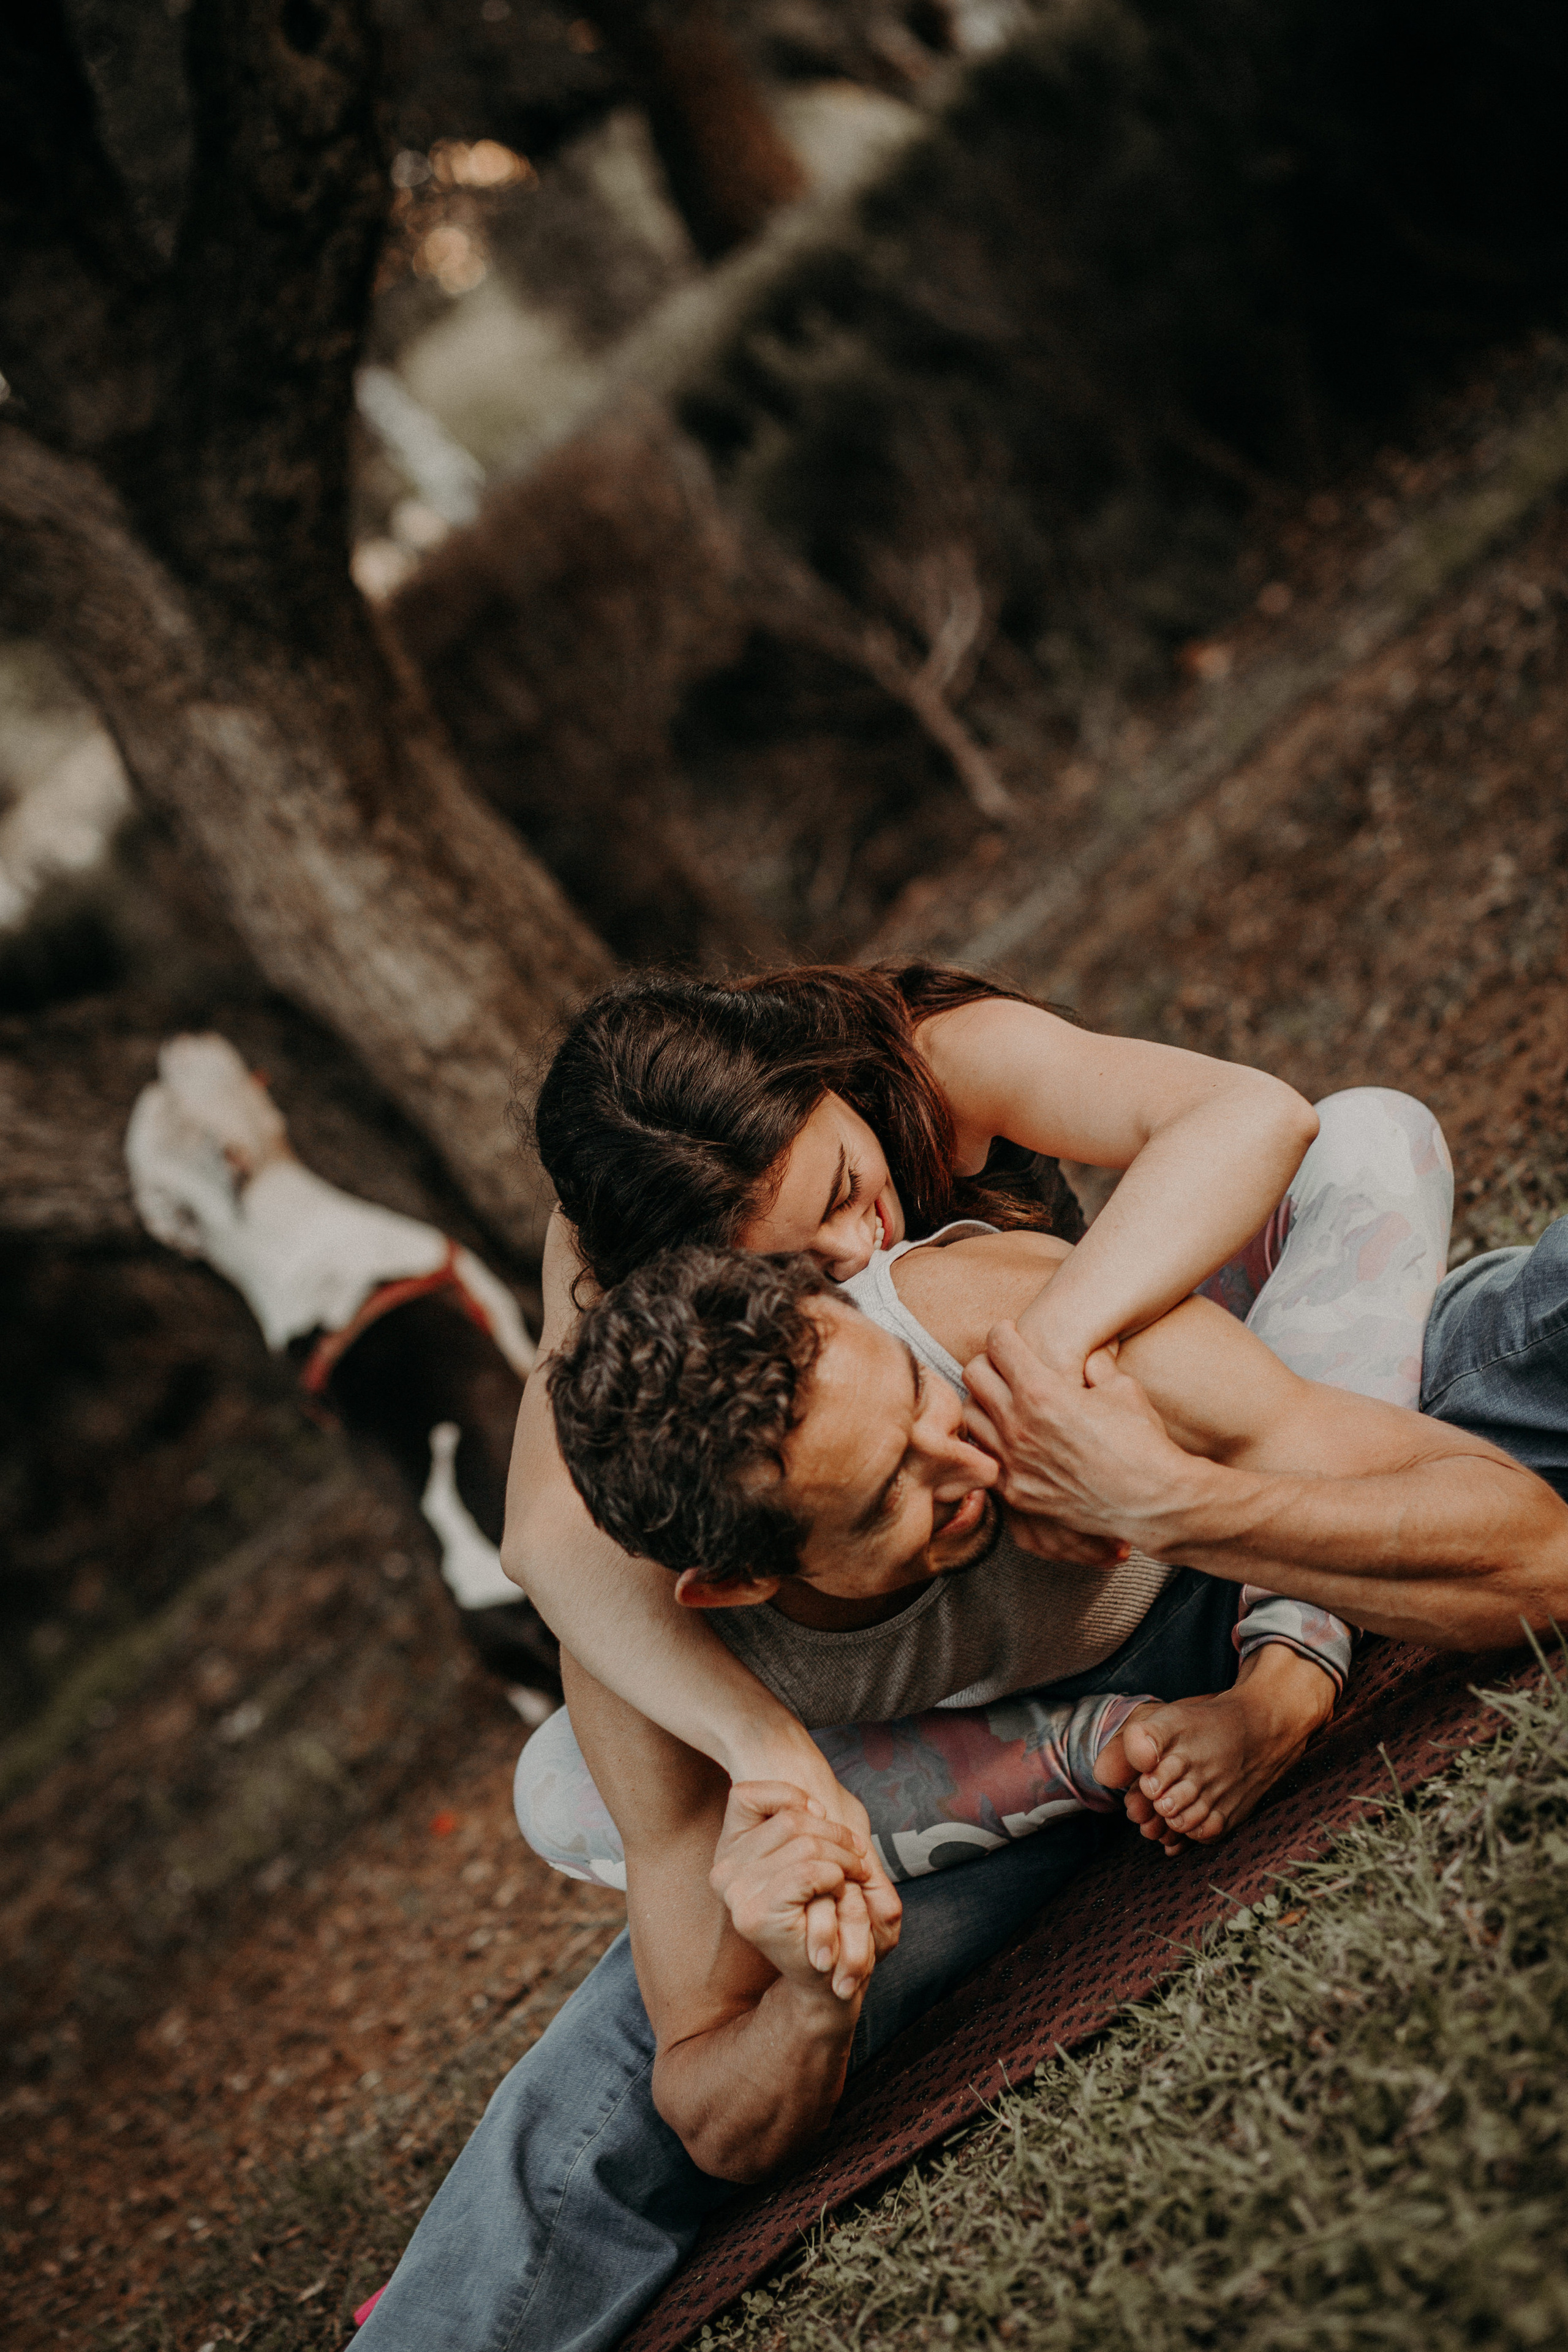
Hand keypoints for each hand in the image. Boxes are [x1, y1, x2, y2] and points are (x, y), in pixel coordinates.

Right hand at [709, 1783, 901, 2002]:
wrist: (827, 1973)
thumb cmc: (825, 1904)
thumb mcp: (811, 1849)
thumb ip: (801, 1819)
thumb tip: (814, 1809)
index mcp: (729, 1851)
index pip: (746, 1795)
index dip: (789, 1797)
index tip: (820, 1818)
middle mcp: (723, 1871)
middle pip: (790, 1821)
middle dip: (835, 1834)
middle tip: (859, 1857)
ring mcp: (736, 1894)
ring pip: (805, 1846)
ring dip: (844, 1859)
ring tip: (855, 1876)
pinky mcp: (757, 1915)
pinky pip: (809, 1874)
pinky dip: (837, 1878)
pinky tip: (840, 1892)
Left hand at [963, 1322, 1196, 1554]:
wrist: (1151, 1502)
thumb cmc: (1142, 1440)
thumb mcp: (1122, 1387)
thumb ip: (1095, 1364)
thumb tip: (1087, 1354)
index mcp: (1041, 1391)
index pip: (997, 1344)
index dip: (1004, 1332)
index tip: (1011, 1333)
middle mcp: (1018, 1425)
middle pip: (974, 1375)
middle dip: (988, 1361)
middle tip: (1005, 1365)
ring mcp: (1012, 1461)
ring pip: (971, 1416)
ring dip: (984, 1402)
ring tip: (1004, 1401)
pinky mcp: (1015, 1491)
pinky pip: (985, 1456)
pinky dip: (992, 1441)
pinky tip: (1011, 1438)